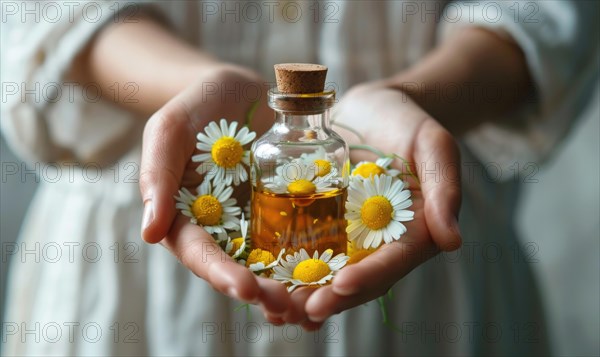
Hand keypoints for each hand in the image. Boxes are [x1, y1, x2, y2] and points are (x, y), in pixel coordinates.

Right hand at [139, 65, 291, 316]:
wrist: (240, 90)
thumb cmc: (198, 106)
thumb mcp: (170, 129)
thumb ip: (157, 174)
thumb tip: (149, 233)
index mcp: (186, 216)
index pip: (199, 252)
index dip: (220, 273)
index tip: (246, 289)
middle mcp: (220, 227)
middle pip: (238, 268)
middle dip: (262, 292)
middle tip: (288, 307)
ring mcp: (254, 221)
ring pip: (269, 263)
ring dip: (290, 287)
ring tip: (315, 305)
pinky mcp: (283, 210)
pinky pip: (297, 237)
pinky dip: (312, 259)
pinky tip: (334, 275)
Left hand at [280, 81, 462, 326]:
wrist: (372, 110)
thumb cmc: (408, 123)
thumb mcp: (433, 146)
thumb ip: (445, 188)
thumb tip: (452, 242)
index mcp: (414, 232)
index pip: (394, 261)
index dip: (369, 276)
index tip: (341, 286)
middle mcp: (381, 243)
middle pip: (358, 279)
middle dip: (331, 298)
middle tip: (301, 311)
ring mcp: (350, 237)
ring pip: (329, 275)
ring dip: (305, 295)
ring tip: (277, 311)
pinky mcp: (324, 225)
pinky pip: (307, 252)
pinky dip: (289, 273)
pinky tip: (265, 285)